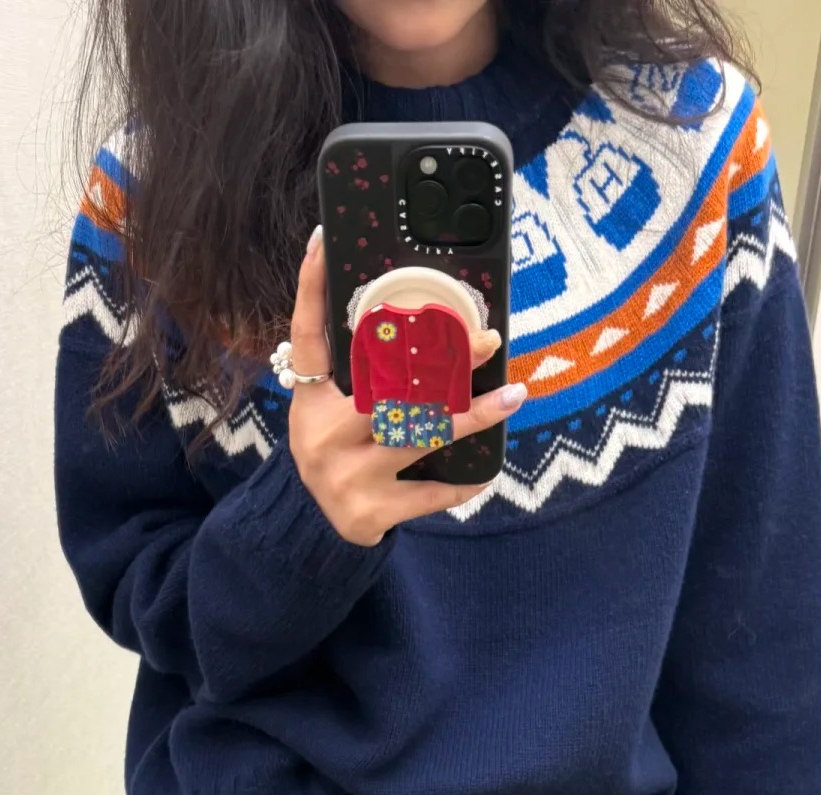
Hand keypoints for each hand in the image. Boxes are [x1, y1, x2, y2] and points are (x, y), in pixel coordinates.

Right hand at [285, 228, 526, 546]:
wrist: (317, 528)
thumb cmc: (337, 451)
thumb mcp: (329, 408)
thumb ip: (357, 368)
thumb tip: (408, 310)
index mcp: (309, 401)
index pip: (307, 335)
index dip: (313, 286)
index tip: (326, 240)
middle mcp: (320, 437)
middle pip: (385, 388)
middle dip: (441, 362)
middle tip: (486, 339)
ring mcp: (345, 478)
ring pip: (418, 436)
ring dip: (473, 416)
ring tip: (513, 396)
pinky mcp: (370, 513)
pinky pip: (429, 493)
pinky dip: (462, 481)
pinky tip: (489, 468)